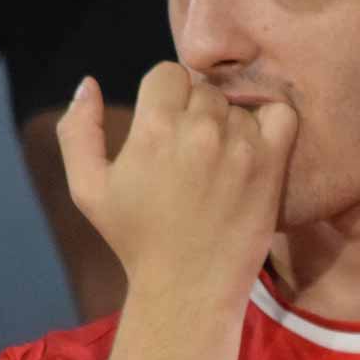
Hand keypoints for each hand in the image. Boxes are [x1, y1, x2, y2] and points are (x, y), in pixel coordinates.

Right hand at [57, 64, 297, 308]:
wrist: (189, 287)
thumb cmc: (136, 239)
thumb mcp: (88, 188)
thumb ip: (79, 130)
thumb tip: (87, 83)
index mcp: (153, 129)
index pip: (168, 73)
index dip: (164, 97)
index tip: (164, 128)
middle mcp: (199, 130)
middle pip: (203, 88)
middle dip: (194, 112)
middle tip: (189, 154)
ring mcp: (239, 146)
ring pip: (237, 106)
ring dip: (228, 125)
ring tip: (216, 164)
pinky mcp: (271, 164)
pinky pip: (280, 115)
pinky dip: (269, 124)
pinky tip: (252, 150)